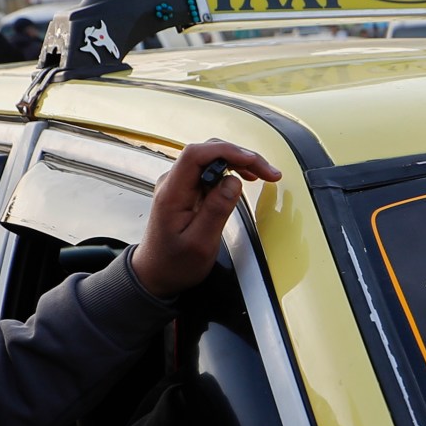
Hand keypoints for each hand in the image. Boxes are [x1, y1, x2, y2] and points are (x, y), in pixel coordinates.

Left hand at [132, 139, 280, 296]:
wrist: (156, 274)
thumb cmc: (174, 263)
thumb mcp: (200, 244)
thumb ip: (216, 211)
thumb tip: (234, 182)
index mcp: (172, 193)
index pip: (196, 155)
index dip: (227, 152)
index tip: (253, 162)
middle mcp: (173, 183)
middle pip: (207, 152)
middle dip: (241, 156)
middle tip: (269, 172)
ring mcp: (180, 184)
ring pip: (211, 158)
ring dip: (239, 161)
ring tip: (263, 174)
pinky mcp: (187, 190)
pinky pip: (210, 170)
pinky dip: (232, 170)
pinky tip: (246, 177)